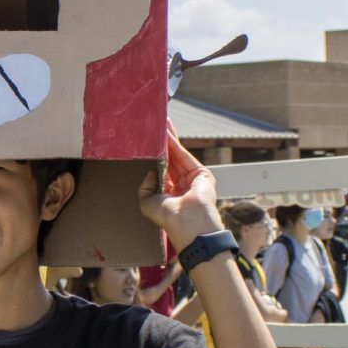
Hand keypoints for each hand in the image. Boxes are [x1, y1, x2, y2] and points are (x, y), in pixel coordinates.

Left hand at [138, 121, 221, 250]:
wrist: (188, 222)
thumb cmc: (167, 217)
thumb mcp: (147, 202)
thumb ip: (146, 186)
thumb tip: (152, 171)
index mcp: (169, 194)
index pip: (162, 171)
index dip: (155, 158)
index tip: (148, 146)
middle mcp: (180, 185)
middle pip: (170, 160)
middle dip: (163, 144)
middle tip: (155, 128)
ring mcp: (191, 178)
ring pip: (177, 155)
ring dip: (168, 140)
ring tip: (159, 125)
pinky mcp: (201, 173)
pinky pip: (183, 155)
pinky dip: (174, 144)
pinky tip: (166, 134)